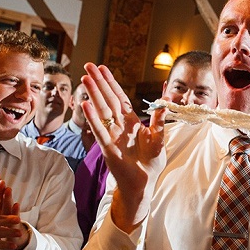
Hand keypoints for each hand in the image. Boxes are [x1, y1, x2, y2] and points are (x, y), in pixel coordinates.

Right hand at [81, 63, 166, 232]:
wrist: (145, 183)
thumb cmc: (150, 162)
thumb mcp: (159, 138)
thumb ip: (159, 120)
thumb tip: (165, 101)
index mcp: (131, 122)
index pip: (119, 98)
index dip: (111, 83)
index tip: (102, 68)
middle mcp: (119, 126)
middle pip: (107, 100)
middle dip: (99, 82)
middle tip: (88, 65)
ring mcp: (112, 136)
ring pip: (102, 111)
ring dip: (93, 94)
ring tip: (84, 78)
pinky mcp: (109, 149)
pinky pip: (100, 130)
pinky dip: (93, 118)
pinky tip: (85, 104)